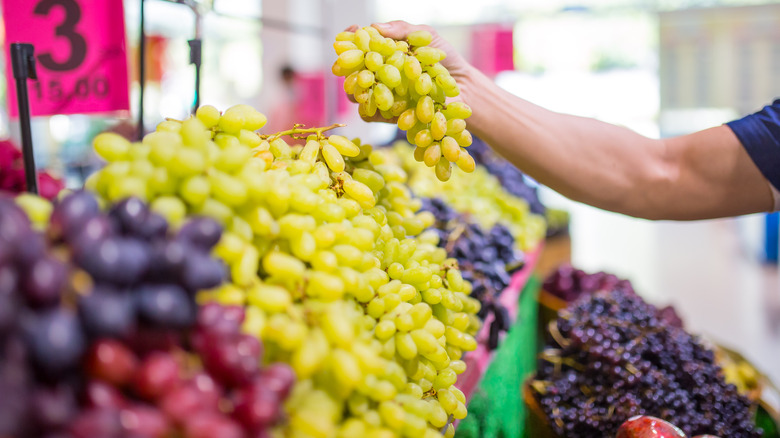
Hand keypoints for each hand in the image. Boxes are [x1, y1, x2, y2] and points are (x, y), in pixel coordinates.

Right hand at [344, 21, 477, 122]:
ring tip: (365, 82)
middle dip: (348, 64)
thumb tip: (375, 27)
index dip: (352, 37)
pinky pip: (369, 114)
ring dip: (356, 87)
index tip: (354, 31)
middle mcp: (379, 74)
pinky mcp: (387, 115)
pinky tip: (379, 102)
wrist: (461, 87)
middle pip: (352, 70)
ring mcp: (382, 95)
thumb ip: (402, 30)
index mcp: (384, 53)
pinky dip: (369, 109)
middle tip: (352, 60)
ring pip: (356, 93)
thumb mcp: (426, 37)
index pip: (360, 44)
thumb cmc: (444, 60)